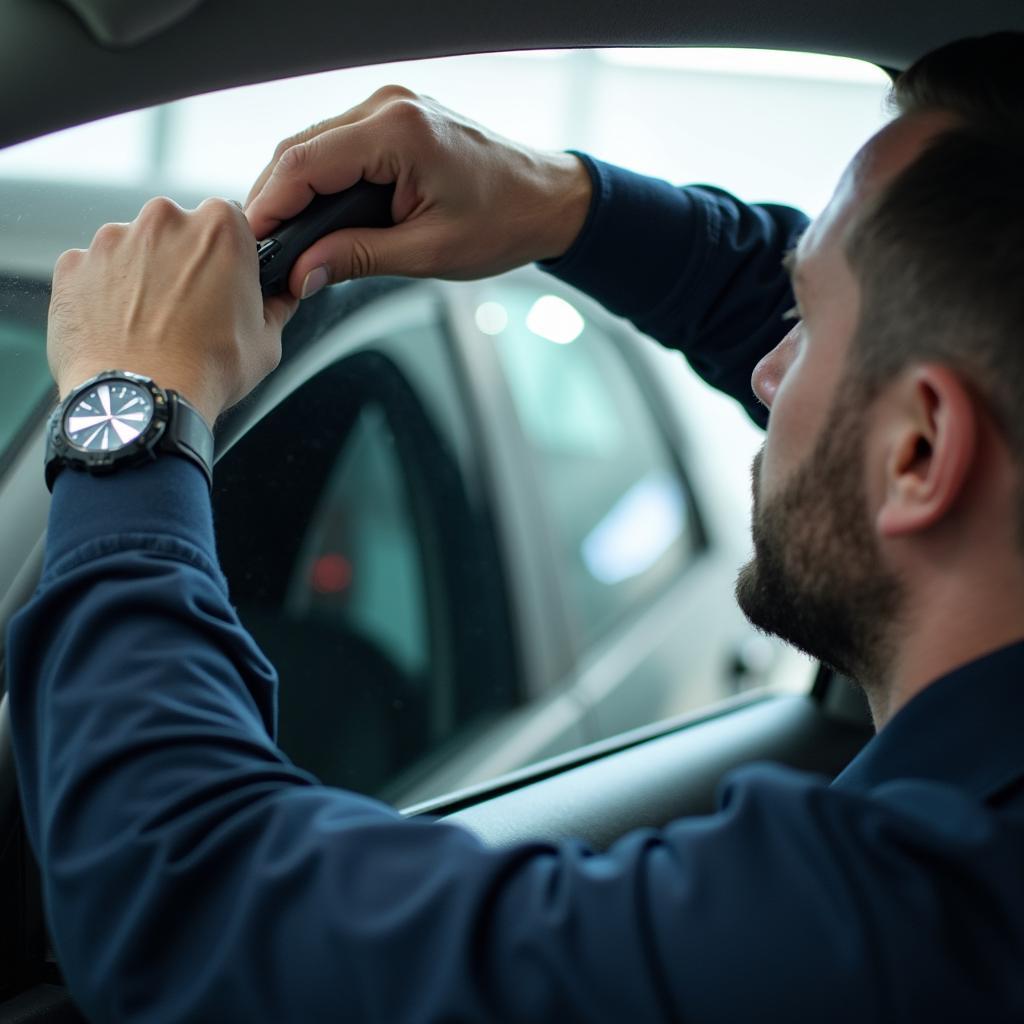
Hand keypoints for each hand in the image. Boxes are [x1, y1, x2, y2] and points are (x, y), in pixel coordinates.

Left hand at [48, 198, 297, 426]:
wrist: (144, 400)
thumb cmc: (207, 370)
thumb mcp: (268, 341)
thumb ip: (274, 306)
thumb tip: (279, 298)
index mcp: (220, 228)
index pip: (230, 220)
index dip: (229, 253)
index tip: (226, 279)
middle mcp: (164, 221)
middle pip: (178, 230)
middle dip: (184, 262)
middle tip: (191, 310)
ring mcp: (113, 240)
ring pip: (134, 249)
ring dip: (143, 277)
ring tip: (153, 325)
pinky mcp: (74, 265)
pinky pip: (94, 272)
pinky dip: (105, 294)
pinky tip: (120, 328)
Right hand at [244, 86, 592, 298]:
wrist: (547, 201)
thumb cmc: (504, 222)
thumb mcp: (428, 252)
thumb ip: (358, 258)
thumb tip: (304, 273)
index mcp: (398, 132)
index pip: (304, 163)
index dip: (269, 206)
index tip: (254, 244)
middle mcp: (390, 107)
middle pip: (301, 149)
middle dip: (276, 200)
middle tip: (266, 251)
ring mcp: (392, 108)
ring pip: (316, 145)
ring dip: (296, 190)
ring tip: (288, 240)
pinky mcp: (396, 120)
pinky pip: (340, 145)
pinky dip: (322, 180)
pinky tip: (317, 215)